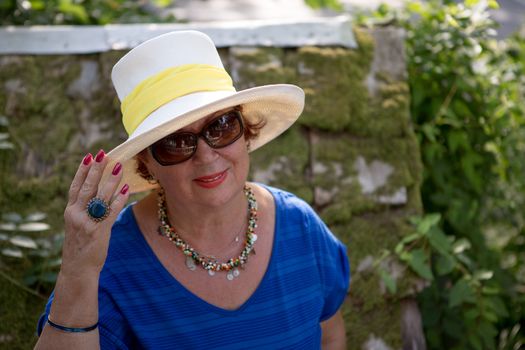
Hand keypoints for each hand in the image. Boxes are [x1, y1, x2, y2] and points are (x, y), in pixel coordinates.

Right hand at [60, 150, 128, 278]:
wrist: (77, 268)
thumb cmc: (80, 245)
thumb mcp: (77, 224)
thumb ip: (83, 209)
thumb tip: (97, 192)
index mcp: (70, 211)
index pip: (75, 186)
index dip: (82, 171)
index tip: (89, 156)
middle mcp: (76, 215)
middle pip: (87, 187)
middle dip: (96, 170)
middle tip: (103, 154)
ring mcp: (87, 223)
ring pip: (100, 197)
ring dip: (110, 181)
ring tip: (119, 167)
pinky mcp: (98, 231)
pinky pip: (111, 212)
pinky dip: (119, 199)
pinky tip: (126, 189)